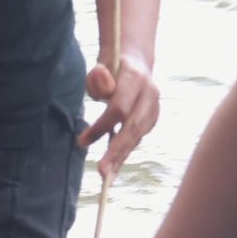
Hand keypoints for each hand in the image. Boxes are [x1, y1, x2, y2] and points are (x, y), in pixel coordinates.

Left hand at [82, 49, 160, 179]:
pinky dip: (125, 152)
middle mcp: (150, 93)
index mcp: (135, 77)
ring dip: (122, 157)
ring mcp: (155, 106)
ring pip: (138, 135)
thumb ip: (97, 77)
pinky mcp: (153, 117)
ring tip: (107, 176)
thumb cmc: (110, 66)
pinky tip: (114, 168)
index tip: (82, 141)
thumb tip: (103, 92)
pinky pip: (138, 138)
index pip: (119, 107)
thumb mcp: (99, 65)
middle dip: (117, 151)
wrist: (135, 60)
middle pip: (134, 126)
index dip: (102, 126)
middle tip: (102, 172)